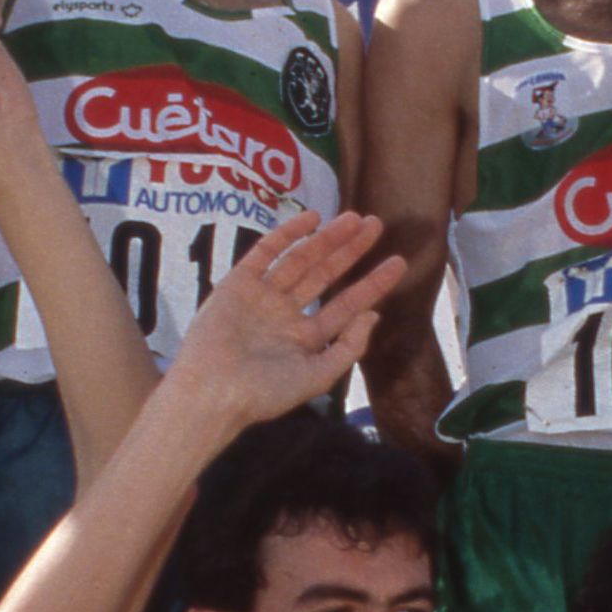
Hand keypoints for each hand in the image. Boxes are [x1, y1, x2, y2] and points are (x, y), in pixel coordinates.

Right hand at [169, 206, 404, 428]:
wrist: (213, 392)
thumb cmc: (265, 393)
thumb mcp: (318, 376)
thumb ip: (348, 347)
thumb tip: (373, 315)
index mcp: (305, 338)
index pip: (346, 305)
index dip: (372, 284)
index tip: (398, 262)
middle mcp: (285, 314)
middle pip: (325, 274)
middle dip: (350, 250)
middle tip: (376, 224)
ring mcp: (262, 297)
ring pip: (300, 260)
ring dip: (327, 239)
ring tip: (354, 218)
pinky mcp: (237, 284)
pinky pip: (265, 253)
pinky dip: (287, 235)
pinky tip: (312, 219)